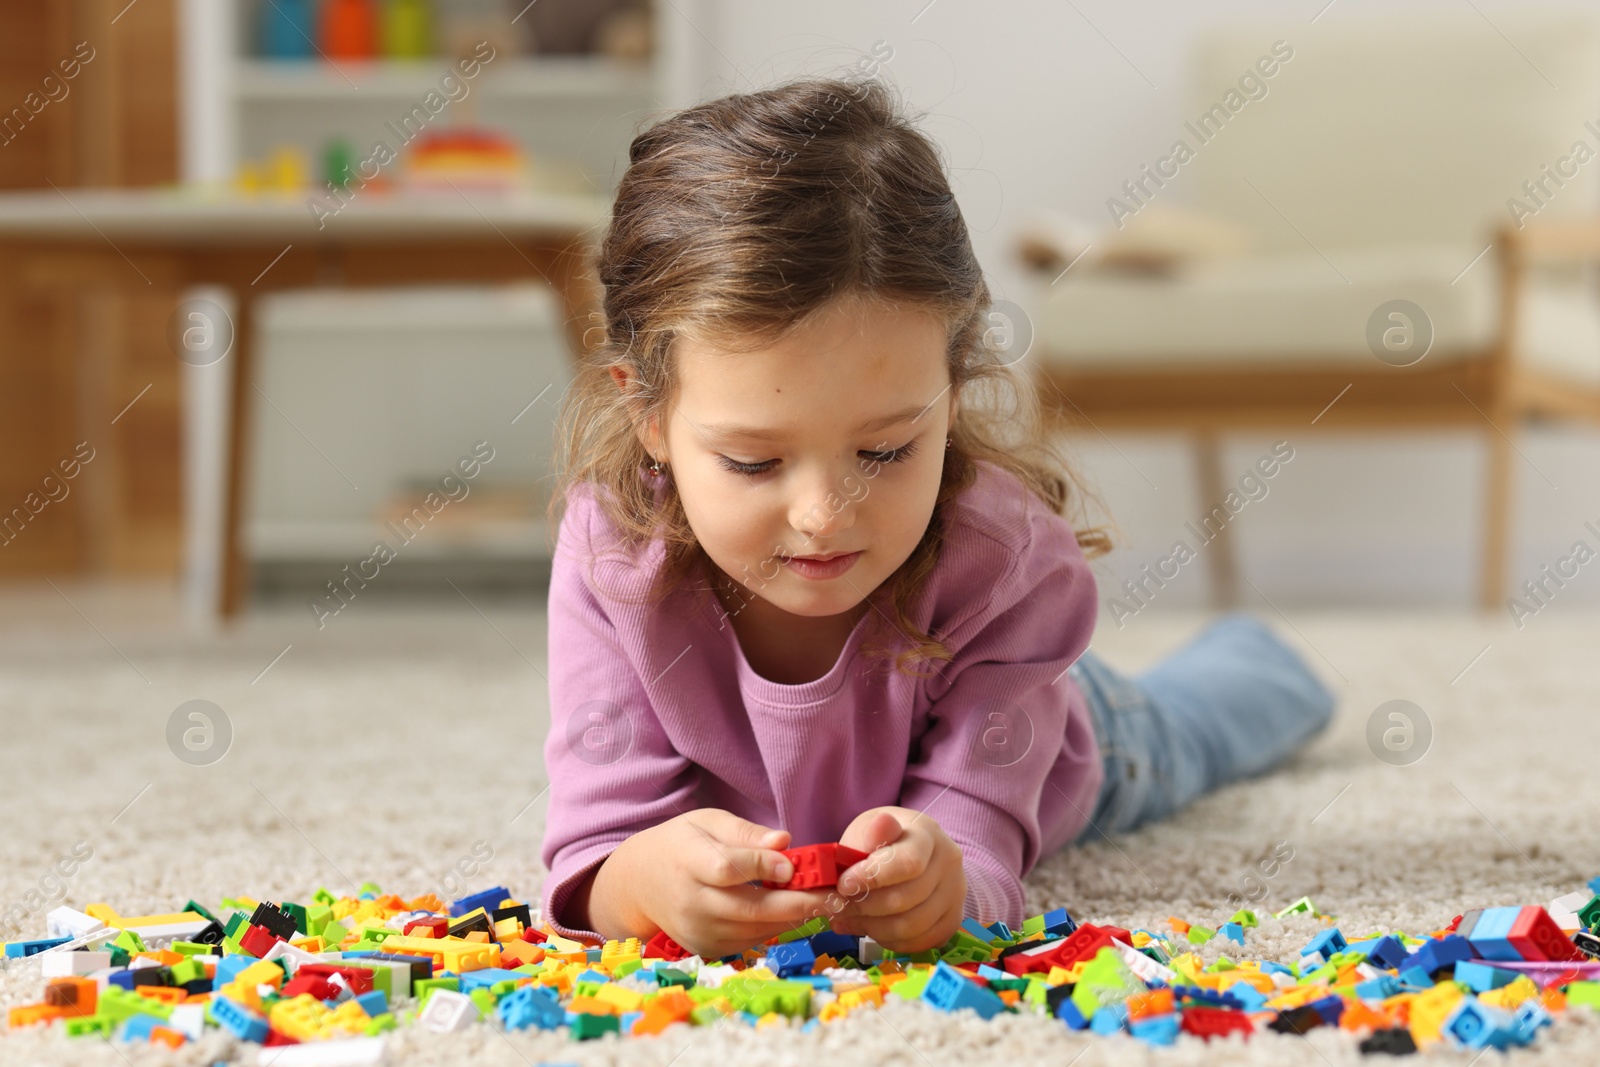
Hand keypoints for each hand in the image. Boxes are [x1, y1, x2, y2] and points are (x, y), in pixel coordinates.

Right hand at [588, 809, 835, 960]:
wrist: (641, 884)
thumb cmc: (682, 845)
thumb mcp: (708, 822)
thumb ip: (746, 832)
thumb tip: (784, 842)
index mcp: (688, 861)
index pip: (727, 868)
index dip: (762, 867)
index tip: (793, 865)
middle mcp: (691, 901)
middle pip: (749, 907)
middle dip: (796, 904)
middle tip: (833, 897)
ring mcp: (697, 930)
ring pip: (754, 929)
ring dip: (792, 918)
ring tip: (824, 903)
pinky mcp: (705, 948)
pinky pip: (748, 941)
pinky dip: (774, 928)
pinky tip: (793, 913)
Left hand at [825, 807, 965, 952]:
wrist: (911, 854)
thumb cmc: (882, 841)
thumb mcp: (868, 829)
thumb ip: (869, 835)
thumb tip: (881, 826)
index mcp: (928, 834)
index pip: (909, 863)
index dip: (873, 878)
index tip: (843, 885)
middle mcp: (949, 864)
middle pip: (906, 899)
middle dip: (863, 906)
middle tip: (835, 906)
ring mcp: (954, 895)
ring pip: (911, 926)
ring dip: (870, 927)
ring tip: (845, 918)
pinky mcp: (951, 921)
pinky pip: (917, 943)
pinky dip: (886, 940)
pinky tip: (867, 927)